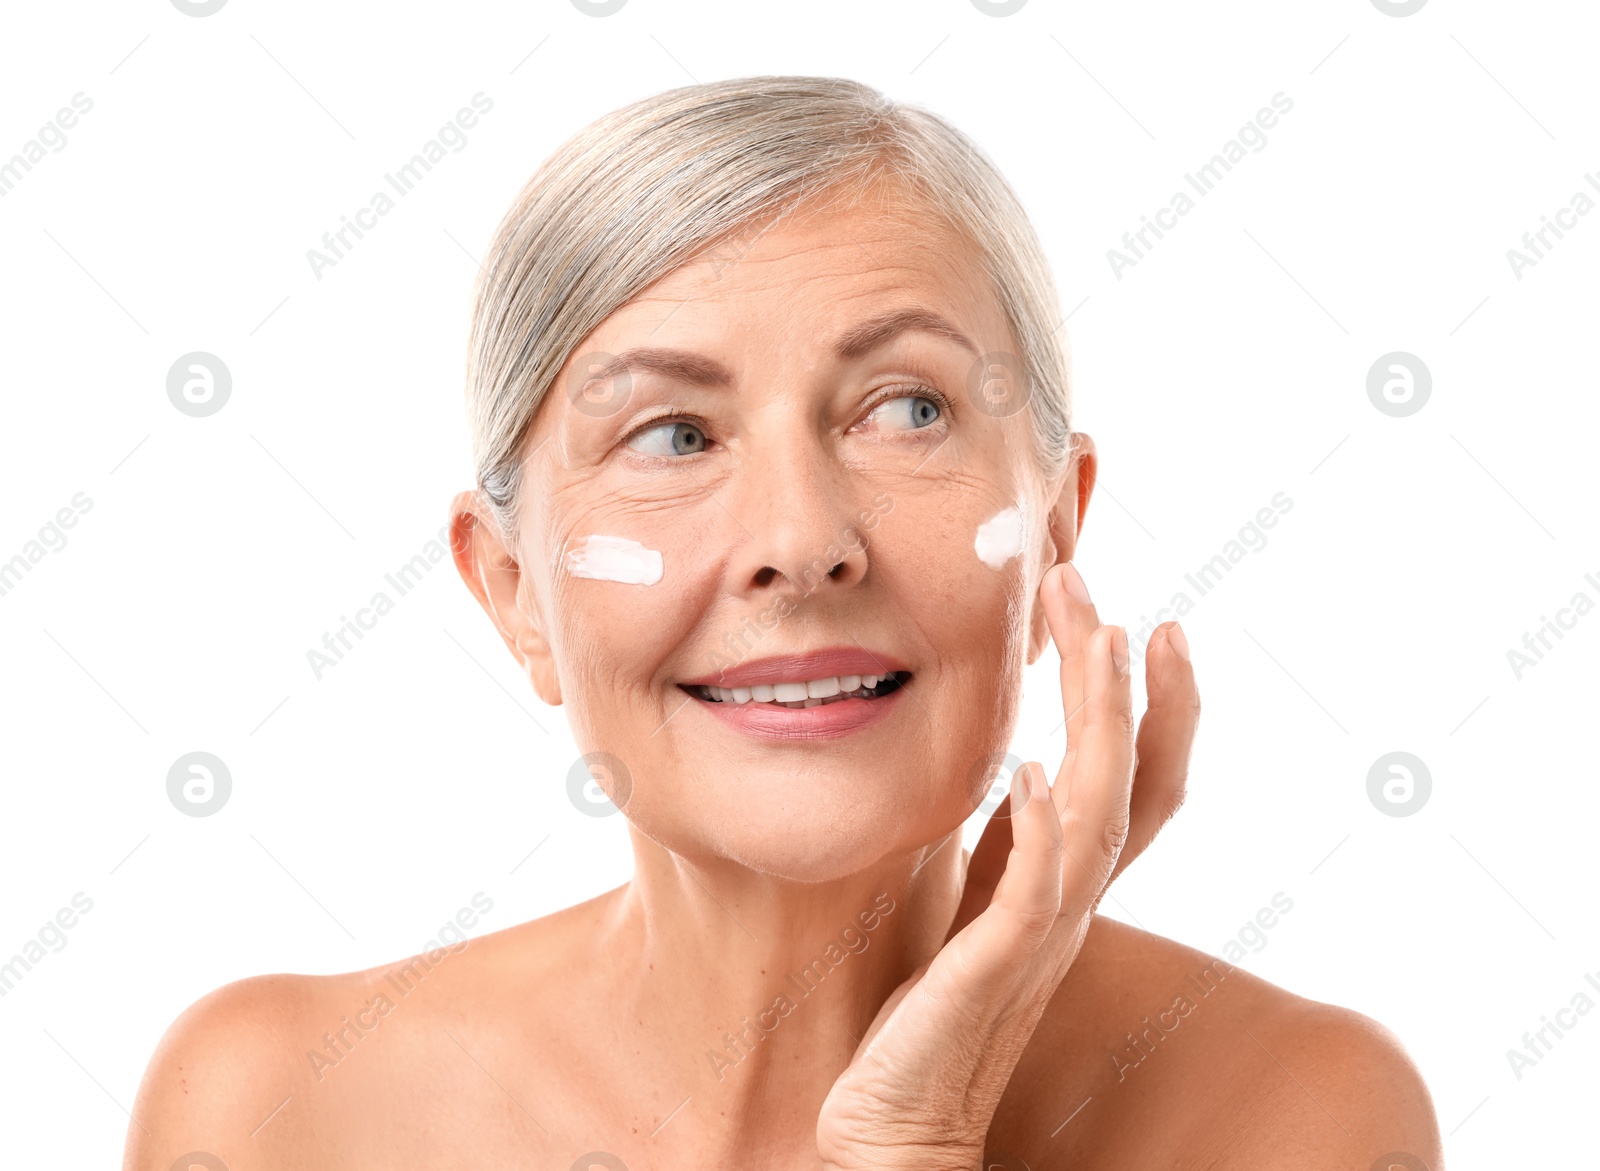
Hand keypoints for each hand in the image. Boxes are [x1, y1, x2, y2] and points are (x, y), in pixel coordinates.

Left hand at [814, 562, 1199, 1170]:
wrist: (896, 1122)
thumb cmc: (932, 1011)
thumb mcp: (976, 902)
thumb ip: (1010, 844)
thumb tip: (1021, 768)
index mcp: (1068, 882)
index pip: (1139, 782)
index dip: (1157, 707)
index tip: (1146, 621)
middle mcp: (1073, 903)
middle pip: (1128, 777)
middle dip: (1119, 680)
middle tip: (1098, 592)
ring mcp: (1041, 936)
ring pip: (1100, 816)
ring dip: (1098, 722)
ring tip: (1095, 637)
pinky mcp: (993, 971)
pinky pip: (1032, 894)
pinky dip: (1042, 830)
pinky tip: (1029, 769)